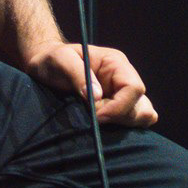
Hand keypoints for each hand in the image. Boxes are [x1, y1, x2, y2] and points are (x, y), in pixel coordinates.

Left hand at [32, 38, 157, 127]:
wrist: (45, 66)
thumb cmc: (53, 59)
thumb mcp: (61, 61)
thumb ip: (78, 75)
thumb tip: (97, 97)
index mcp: (116, 64)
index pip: (133, 88)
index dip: (118, 106)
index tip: (96, 115)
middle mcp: (124, 79)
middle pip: (141, 106)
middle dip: (119, 117)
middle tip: (93, 118)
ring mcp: (123, 96)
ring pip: (142, 116)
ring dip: (123, 124)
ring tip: (98, 121)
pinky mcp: (116, 109)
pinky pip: (132, 122)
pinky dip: (122, 128)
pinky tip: (102, 126)